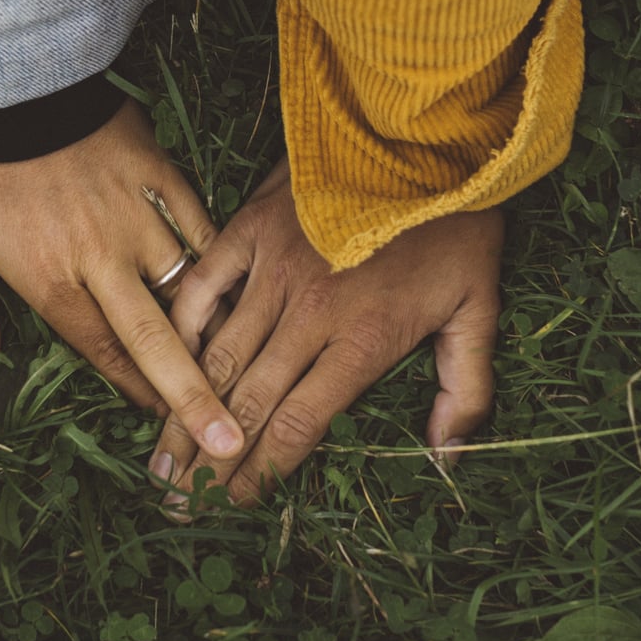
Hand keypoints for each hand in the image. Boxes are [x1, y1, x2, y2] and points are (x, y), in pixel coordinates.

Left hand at [0, 101, 246, 463]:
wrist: (7, 79)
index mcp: (51, 280)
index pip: (104, 353)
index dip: (137, 395)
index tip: (166, 430)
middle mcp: (103, 259)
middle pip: (157, 341)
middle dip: (193, 399)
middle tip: (226, 446)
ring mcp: (137, 216)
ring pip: (187, 286)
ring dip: (211, 331)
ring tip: (241, 369)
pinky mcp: (159, 175)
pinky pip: (198, 226)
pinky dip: (214, 258)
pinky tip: (235, 284)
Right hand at [150, 162, 501, 508]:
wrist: (426, 134)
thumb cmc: (457, 223)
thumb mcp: (480, 308)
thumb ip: (465, 388)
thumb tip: (448, 457)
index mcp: (361, 340)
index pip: (298, 425)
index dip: (261, 472)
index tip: (233, 506)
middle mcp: (309, 313)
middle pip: (249, 403)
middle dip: (210, 460)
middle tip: (177, 504)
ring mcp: (274, 269)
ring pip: (219, 356)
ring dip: (186, 411)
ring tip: (160, 456)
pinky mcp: (252, 228)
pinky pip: (203, 286)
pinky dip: (183, 329)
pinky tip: (166, 364)